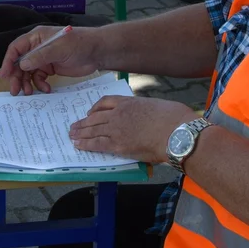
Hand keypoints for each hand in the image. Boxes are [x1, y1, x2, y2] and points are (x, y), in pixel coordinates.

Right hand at [0, 25, 101, 95]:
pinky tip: (46, 89)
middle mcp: (37, 48)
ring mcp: (43, 58)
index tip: (4, 75)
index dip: (8, 61)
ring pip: (28, 72)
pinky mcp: (51, 68)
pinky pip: (39, 78)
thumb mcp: (58, 49)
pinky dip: (40, 84)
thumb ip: (39, 56)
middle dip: (16, 77)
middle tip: (15, 91)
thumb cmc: (79, 44)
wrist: (97, 52)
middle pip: (20, 63)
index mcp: (36, 37)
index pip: (16, 48)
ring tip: (29, 93)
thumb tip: (21, 65)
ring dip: (27, 83)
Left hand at [69, 95, 195, 162]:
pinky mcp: (118, 145)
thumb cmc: (174, 119)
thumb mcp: (156, 106)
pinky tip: (79, 145)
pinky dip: (86, 144)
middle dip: (83, 122)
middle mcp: (118, 114)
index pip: (105, 102)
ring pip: (93, 130)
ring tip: (72, 135)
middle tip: (74, 126)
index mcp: (128, 102)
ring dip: (80, 133)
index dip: (95, 108)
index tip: (90, 112)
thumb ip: (145, 111)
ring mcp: (117, 129)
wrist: (176, 132)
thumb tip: (145, 119)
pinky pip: (97, 144)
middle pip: (95, 117)